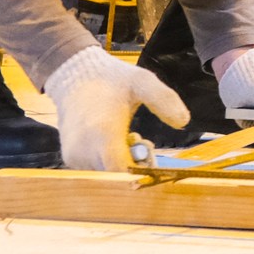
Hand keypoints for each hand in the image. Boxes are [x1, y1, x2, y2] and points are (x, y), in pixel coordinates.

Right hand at [45, 48, 189, 171]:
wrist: (74, 76)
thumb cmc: (112, 79)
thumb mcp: (142, 81)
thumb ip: (163, 99)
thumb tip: (184, 122)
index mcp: (102, 133)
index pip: (121, 171)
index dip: (141, 172)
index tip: (151, 155)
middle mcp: (83, 150)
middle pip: (117, 176)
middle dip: (134, 165)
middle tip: (140, 139)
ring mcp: (74, 156)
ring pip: (106, 174)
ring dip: (121, 163)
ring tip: (125, 137)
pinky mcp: (70, 158)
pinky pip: (95, 170)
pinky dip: (107, 161)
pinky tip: (111, 142)